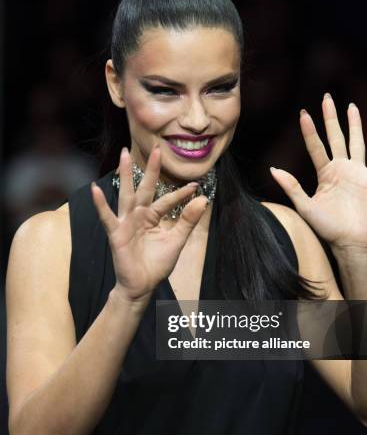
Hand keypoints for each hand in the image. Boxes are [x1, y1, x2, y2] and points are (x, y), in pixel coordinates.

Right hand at [90, 146, 207, 303]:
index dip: (182, 193)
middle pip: (146, 188)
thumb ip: (188, 220)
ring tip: (124, 155)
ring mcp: (126, 222)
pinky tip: (95, 189)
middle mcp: (139, 215)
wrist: (142, 285)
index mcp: (153, 216)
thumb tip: (203, 199)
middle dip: (151, 169)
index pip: (168, 200)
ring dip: (126, 175)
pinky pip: (107, 216)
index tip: (196, 185)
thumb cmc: (157, 263)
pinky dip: (101, 204)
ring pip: (127, 194)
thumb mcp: (177, 240)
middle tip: (156, 149)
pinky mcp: (116, 233)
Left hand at [269, 93, 366, 254]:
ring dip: (355, 124)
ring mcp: (358, 173)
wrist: (351, 241)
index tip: (303, 113)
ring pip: (357, 142)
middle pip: (336, 137)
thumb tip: (273, 169)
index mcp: (325, 173)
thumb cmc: (327, 227)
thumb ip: (291, 186)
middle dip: (331, 118)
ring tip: (351, 107)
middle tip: (327, 98)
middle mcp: (341, 169)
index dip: (310, 131)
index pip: (316, 147)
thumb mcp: (305, 206)